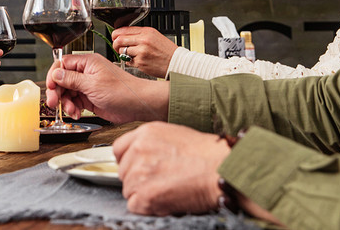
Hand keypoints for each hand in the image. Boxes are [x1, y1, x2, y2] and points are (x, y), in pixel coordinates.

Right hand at [45, 53, 168, 123]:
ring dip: (65, 103)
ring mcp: (88, 86)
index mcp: (87, 63)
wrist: (137, 105)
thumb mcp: (93, 84)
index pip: (62, 64)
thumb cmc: (123, 90)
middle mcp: (86, 73)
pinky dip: (73, 108)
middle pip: (62, 80)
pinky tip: (76, 113)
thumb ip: (72, 79)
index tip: (49, 87)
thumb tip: (56, 74)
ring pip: (67, 92)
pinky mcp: (90, 98)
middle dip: (56, 92)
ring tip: (71, 111)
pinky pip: (74, 102)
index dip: (53, 75)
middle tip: (54, 103)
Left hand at [111, 27, 177, 78]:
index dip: (115, 34)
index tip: (114, 37)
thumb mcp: (154, 36)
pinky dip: (130, 61)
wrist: (176, 62)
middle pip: (119, 40)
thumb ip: (139, 34)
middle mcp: (143, 40)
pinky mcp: (141, 63)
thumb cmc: (166, 50)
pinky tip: (138, 60)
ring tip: (130, 54)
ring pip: (122, 51)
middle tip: (117, 47)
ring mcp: (141, 52)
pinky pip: (128, 61)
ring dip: (122, 53)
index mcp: (146, 31)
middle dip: (115, 44)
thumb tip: (123, 34)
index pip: (123, 30)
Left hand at [113, 122, 228, 215]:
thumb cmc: (206, 153)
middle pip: (123, 171)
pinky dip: (148, 207)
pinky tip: (164, 200)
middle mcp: (138, 151)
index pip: (118, 149)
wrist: (221, 169)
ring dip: (144, 193)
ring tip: (167, 190)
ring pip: (128, 189)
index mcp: (144, 134)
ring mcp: (139, 173)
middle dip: (138, 179)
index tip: (136, 168)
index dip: (127, 161)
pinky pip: (134, 205)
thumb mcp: (173, 134)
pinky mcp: (145, 195)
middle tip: (159, 182)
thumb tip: (142, 155)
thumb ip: (151, 143)